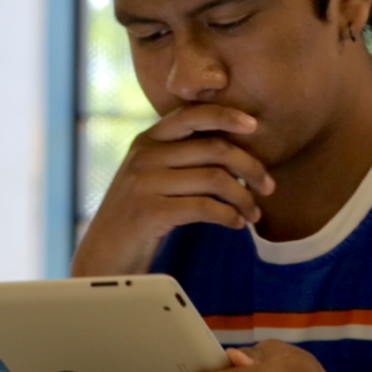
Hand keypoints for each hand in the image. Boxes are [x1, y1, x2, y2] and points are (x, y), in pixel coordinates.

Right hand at [71, 103, 275, 275]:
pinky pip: (204, 207)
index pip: (192, 115)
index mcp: (146, 141)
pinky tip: (237, 224)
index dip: (226, 116)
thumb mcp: (151, 177)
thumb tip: (235, 152)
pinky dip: (228, 215)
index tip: (254, 125)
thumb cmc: (137, 217)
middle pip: (213, 148)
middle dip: (250, 167)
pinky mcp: (150, 212)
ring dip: (243, 197)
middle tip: (268, 186)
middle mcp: (144, 155)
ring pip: (214, 179)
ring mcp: (144, 183)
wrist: (102, 256)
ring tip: (254, 213)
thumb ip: (179, 159)